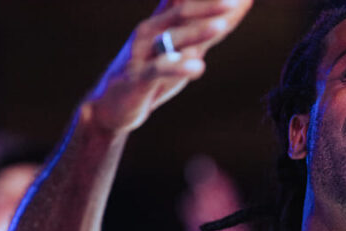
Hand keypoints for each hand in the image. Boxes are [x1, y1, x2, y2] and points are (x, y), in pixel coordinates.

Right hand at [86, 0, 251, 134]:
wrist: (112, 104)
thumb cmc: (152, 72)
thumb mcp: (180, 50)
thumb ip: (204, 33)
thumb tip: (234, 12)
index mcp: (160, 21)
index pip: (182, 0)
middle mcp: (149, 31)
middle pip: (181, 12)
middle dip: (208, 5)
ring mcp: (142, 53)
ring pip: (171, 38)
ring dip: (197, 32)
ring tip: (222, 26)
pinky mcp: (138, 77)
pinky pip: (159, 70)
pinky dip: (178, 67)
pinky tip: (199, 67)